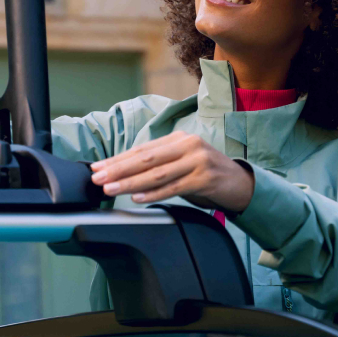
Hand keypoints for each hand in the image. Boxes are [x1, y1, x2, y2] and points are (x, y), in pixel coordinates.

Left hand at [90, 131, 254, 212]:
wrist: (240, 183)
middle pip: (146, 159)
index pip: (141, 150)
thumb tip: (123, 174)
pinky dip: (153, 193)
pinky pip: (173, 187)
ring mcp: (197, 161)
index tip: (97, 168)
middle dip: (118, 169)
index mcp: (178, 139)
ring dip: (130, 183)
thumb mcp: (182, 162)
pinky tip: (138, 198)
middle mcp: (187, 145)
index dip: (117, 159)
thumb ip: (159, 164)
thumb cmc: (206, 173)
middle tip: (98, 178)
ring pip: (157, 174)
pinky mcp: (205, 178)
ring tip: (111, 189)